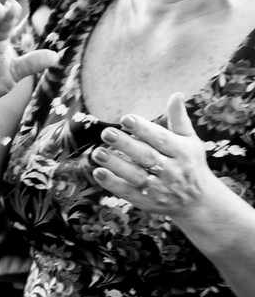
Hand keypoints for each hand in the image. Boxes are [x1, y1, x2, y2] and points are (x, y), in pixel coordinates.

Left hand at [90, 93, 216, 218]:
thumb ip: (179, 119)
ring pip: (135, 176)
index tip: (125, 118)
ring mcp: (160, 189)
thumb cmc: (190, 163)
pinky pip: (128, 193)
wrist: (199, 202)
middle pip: (146, 157)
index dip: (143, 128)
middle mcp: (173, 171)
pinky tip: (98, 172)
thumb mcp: (190, 141)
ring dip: (115, 165)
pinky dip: (113, 184)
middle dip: (125, 145)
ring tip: (97, 153)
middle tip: (106, 133)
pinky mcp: (148, 202)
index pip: (161, 139)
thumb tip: (176, 94)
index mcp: (183, 152)